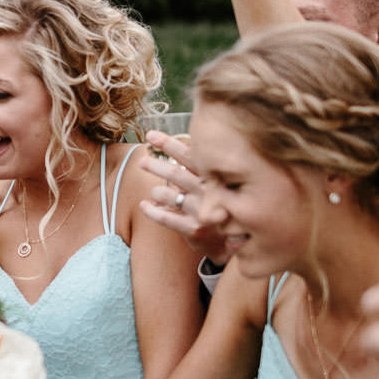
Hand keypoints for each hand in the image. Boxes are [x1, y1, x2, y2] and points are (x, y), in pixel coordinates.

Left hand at [136, 132, 228, 264]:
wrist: (236, 243)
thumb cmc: (224, 209)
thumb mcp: (219, 186)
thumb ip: (201, 171)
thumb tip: (176, 152)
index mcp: (214, 177)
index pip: (189, 155)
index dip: (169, 144)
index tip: (151, 135)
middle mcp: (208, 192)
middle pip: (175, 173)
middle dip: (155, 165)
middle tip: (142, 162)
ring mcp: (200, 210)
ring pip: (167, 194)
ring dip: (156, 191)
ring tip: (153, 191)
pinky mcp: (193, 228)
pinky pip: (164, 217)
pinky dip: (151, 210)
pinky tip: (145, 206)